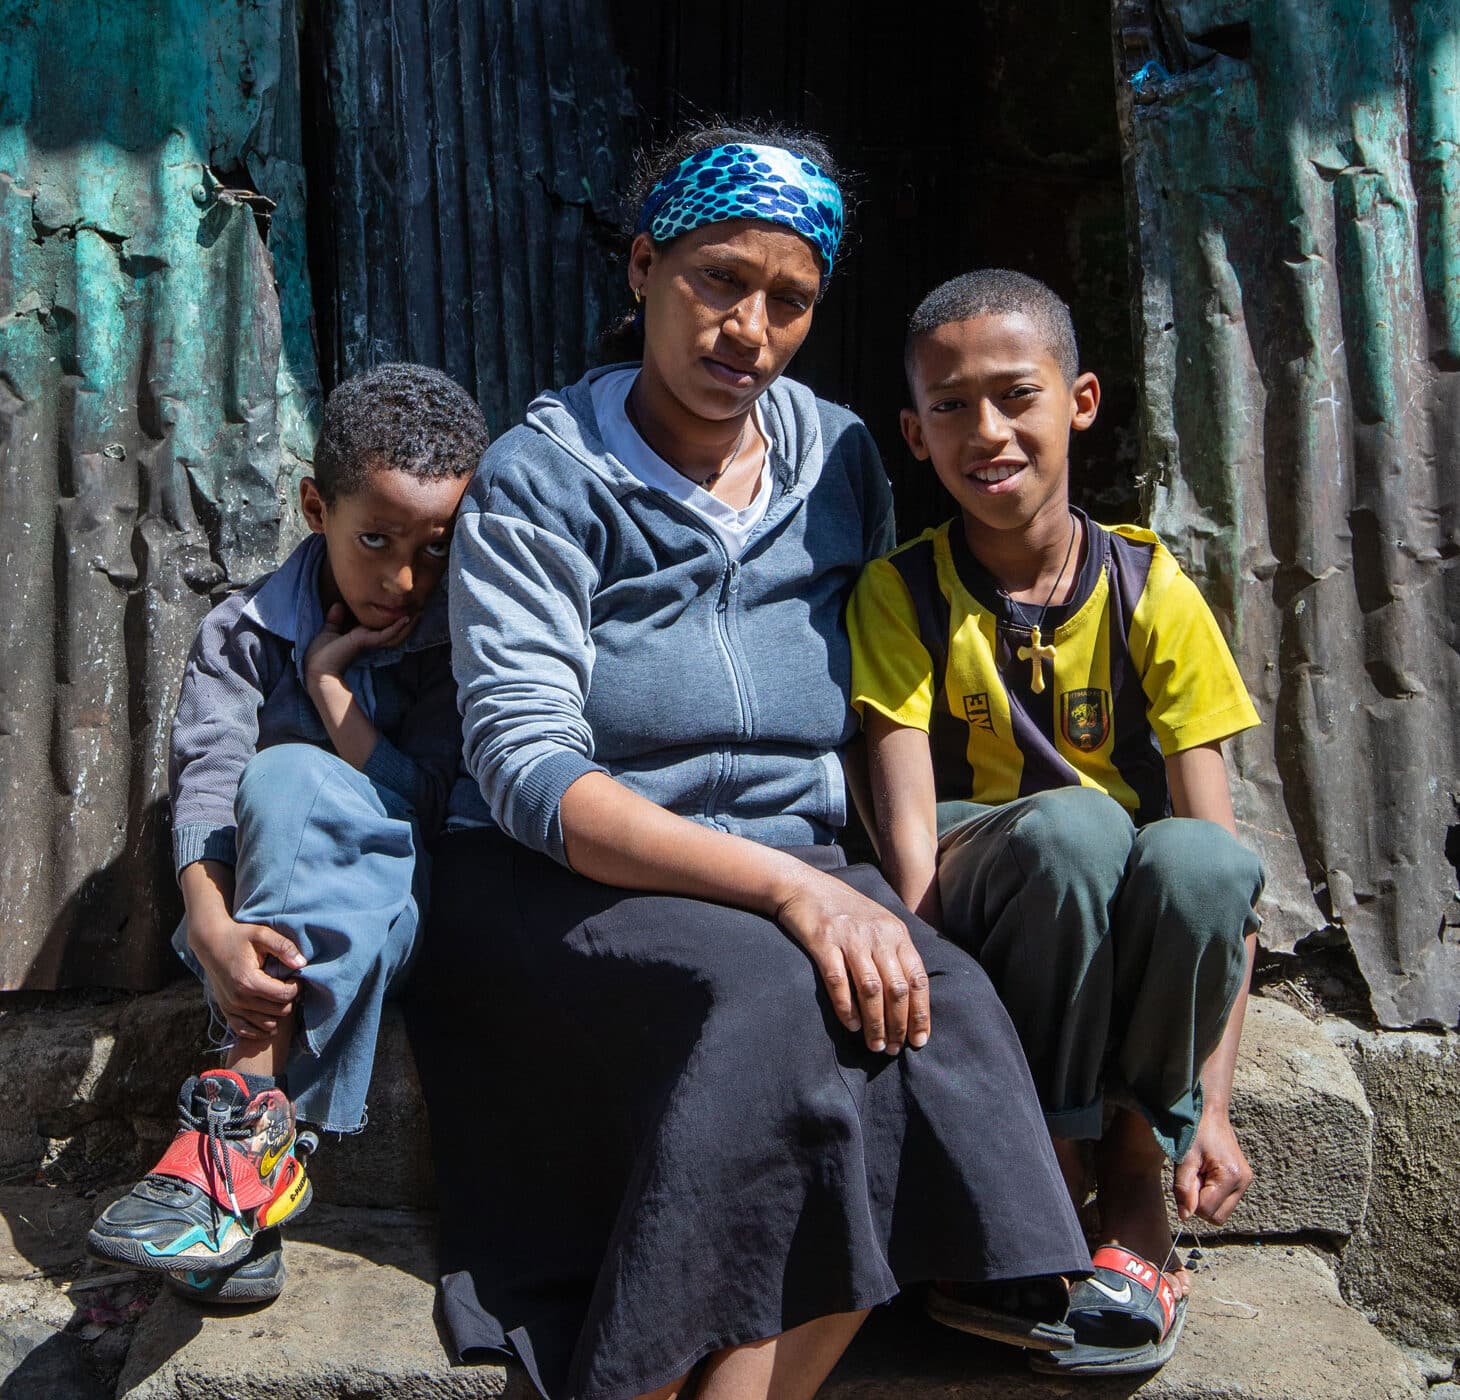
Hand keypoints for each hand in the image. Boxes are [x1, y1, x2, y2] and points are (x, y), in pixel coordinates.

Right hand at [187, 914, 307, 1044]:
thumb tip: (302, 963)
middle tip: (288, 986)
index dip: (297, 987)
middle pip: (279, 1012)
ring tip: (278, 996)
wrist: (210, 942)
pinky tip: (268, 1016)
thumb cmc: (238, 936)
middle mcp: (238, 999)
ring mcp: (231, 1007)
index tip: (295, 977)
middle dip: (289, 1000)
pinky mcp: (225, 1011)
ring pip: (267, 1025)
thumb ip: (283, 947)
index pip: (284, 995)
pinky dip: (260, 1028)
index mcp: (248, 981)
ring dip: (277, 1013)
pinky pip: (245, 1030)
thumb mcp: (262, 934)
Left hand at [303, 603, 414, 686]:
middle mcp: (369, 640)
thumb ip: (334, 619)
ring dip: (408, 625)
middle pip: (395, 633)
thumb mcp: (328, 631)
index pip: (383, 629)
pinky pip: (386, 634)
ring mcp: (369, 641)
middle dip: (409, 624)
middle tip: (421, 611)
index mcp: (362, 637)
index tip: (404, 609)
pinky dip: (397, 627)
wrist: (317, 669)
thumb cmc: (320, 654)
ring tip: (420, 613)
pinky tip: (406, 619)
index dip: (395, 620)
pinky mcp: (366, 641)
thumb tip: (337, 605)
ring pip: (395, 634)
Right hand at [774, 872, 929, 1054]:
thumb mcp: (878, 924)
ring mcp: (850, 938)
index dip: (920, 1013)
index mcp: (896, 933)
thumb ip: (895, 952)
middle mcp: (877, 935)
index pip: (917, 979)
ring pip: (871, 989)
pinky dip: (846, 1007)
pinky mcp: (823, 942)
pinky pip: (838, 980)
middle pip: (896, 989)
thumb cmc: (843, 909)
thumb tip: (909, 996)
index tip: (919, 1040)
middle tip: (894, 1049)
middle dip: (898, 1025)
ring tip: (875, 1045)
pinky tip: (850, 1025)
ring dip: (875, 1023)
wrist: (803, 885)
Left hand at [1173, 1103, 1252, 1224]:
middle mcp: (1243, 1182)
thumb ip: (1183, 1189)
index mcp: (1230, 1176)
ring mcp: (1245, 1183)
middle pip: (1217, 1217)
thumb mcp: (1185, 1159)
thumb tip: (1185, 1217)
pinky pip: (1225, 1202)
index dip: (1190, 1200)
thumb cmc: (1195, 1131)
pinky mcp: (1243, 1181)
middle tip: (1193, 1177)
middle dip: (1200, 1203)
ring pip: (1221, 1213)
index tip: (1187, 1177)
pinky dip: (1212, 1194)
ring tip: (1199, 1174)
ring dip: (1206, 1199)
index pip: (1206, 1210)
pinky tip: (1206, 1174)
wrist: (1210, 1112)